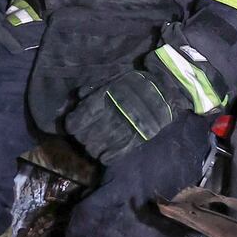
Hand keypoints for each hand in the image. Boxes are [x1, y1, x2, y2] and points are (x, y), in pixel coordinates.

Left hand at [65, 68, 182, 163]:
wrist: (164, 89)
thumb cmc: (136, 83)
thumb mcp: (112, 79)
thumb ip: (94, 88)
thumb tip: (78, 96)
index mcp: (103, 100)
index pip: (78, 120)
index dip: (72, 124)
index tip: (73, 124)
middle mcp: (109, 117)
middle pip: (84, 137)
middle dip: (82, 137)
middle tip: (84, 134)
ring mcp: (122, 131)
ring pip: (95, 149)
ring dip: (92, 148)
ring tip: (94, 144)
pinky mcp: (134, 141)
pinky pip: (113, 156)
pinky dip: (106, 157)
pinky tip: (104, 154)